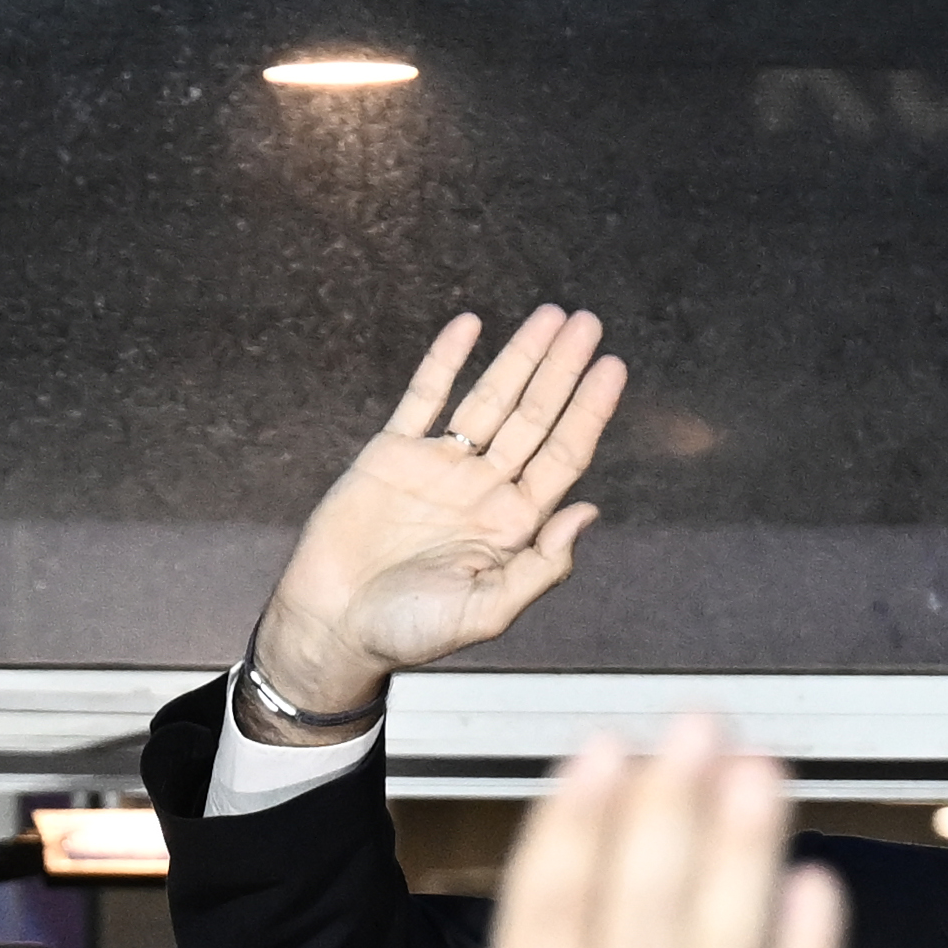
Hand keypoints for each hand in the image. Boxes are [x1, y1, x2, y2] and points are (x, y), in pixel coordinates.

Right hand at [244, 306, 632, 728]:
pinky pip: (424, 396)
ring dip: (519, 357)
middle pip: (534, 418)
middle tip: (589, 323)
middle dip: (562, 370)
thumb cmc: (410, 631)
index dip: (588, 411)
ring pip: (489, 399)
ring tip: (551, 316)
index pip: (563, 456)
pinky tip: (471, 326)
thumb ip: (542, 567)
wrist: (334, 624)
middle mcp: (483, 489)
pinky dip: (446, 360)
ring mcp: (440, 467)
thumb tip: (588, 512)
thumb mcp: (487, 611)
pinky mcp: (393, 454)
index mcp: (512, 525)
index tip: (613, 367)